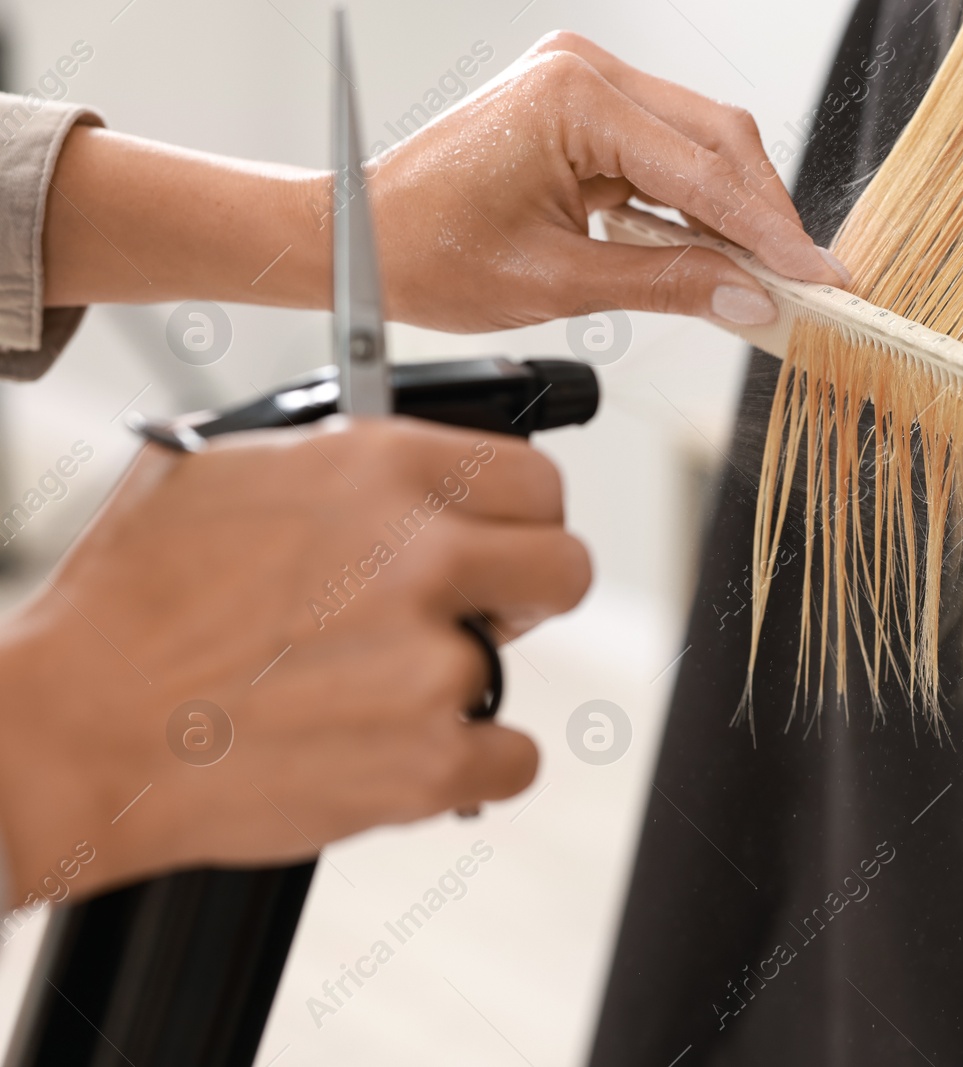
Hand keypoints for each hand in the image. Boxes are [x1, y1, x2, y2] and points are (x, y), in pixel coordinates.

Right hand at [0, 419, 585, 901]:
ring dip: (455, 685)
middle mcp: (423, 557)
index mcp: (384, 469)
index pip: (537, 480)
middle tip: (473, 615)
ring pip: (510, 669)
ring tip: (365, 693)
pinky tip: (396, 751)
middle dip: (524, 593)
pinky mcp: (429, 762)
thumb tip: (400, 460)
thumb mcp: (226, 470)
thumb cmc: (130, 603)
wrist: (74, 732)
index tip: (504, 539)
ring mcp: (433, 664)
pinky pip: (513, 759)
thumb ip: (342, 459)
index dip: (521, 516)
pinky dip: (467, 766)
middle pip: (565, 568)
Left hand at [41, 31, 846, 329]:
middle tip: (806, 283)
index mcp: (573, 97)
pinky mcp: (584, 109)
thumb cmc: (427, 251)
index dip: (771, 232)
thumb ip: (667, 284)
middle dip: (766, 217)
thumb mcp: (558, 283)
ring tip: (769, 278)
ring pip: (700, 144)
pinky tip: (720, 250)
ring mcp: (585, 83)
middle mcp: (584, 70)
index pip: (703, 169)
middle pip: (717, 140)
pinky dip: (697, 204)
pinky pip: (666, 153)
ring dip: (737, 211)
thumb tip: (749, 299)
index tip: (818, 278)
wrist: (357, 240)